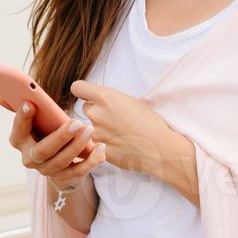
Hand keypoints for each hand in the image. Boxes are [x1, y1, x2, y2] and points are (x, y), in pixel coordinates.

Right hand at [6, 98, 105, 192]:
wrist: (55, 156)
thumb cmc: (43, 128)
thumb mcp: (32, 115)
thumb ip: (16, 103)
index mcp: (18, 140)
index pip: (17, 131)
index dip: (22, 119)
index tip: (30, 104)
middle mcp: (29, 159)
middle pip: (43, 150)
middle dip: (60, 136)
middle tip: (76, 122)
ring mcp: (47, 170)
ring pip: (62, 161)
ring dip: (77, 147)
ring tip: (89, 130)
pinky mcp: (64, 177)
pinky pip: (78, 172)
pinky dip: (91, 161)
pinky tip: (101, 148)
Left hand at [69, 80, 199, 204]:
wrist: (161, 148)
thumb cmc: (150, 122)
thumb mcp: (131, 101)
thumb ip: (109, 97)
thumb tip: (95, 93)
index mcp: (105, 97)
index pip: (77, 88)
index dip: (83, 91)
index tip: (89, 95)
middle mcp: (97, 114)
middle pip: (86, 108)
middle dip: (96, 111)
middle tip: (114, 117)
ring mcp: (97, 134)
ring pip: (91, 127)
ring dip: (102, 129)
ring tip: (122, 133)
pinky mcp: (99, 150)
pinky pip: (98, 143)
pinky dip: (107, 143)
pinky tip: (122, 144)